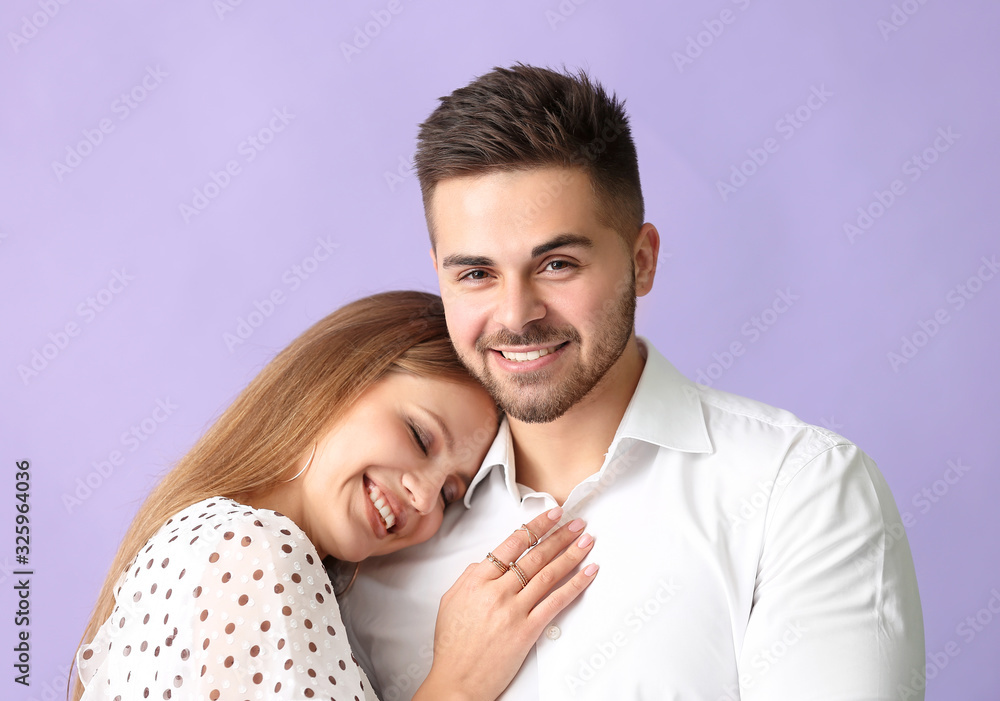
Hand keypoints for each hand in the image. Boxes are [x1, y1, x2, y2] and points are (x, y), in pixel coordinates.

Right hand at [413, 507, 597, 700]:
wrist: (457, 680)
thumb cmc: (453, 645)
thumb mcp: (451, 601)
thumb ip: (471, 577)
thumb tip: (490, 561)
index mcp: (476, 580)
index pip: (512, 543)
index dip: (536, 527)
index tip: (552, 515)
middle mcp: (496, 591)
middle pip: (534, 555)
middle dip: (559, 535)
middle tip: (577, 523)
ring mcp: (513, 610)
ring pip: (548, 574)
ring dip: (571, 554)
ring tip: (586, 541)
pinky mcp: (527, 630)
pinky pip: (556, 602)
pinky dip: (575, 585)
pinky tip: (588, 573)